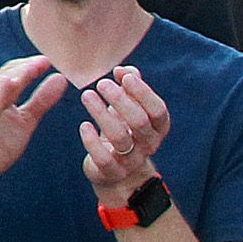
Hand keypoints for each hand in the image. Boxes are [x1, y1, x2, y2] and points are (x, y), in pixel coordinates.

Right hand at [0, 52, 72, 204]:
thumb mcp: (26, 122)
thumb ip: (41, 100)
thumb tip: (60, 78)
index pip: (13, 73)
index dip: (31, 65)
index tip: (51, 58)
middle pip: (5, 76)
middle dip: (26, 67)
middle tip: (47, 59)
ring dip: (15, 76)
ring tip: (32, 67)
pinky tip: (11, 85)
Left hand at [75, 63, 172, 204]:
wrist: (116, 171)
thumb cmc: (123, 130)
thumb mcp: (129, 108)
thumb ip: (130, 88)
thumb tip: (124, 69)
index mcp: (157, 128)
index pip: (158, 111)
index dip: (143, 92)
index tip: (123, 75)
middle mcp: (148, 145)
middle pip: (139, 122)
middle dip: (120, 100)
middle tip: (101, 83)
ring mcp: (131, 161)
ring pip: (120, 138)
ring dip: (102, 114)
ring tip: (86, 95)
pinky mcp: (112, 172)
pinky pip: (104, 158)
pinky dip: (92, 141)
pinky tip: (84, 125)